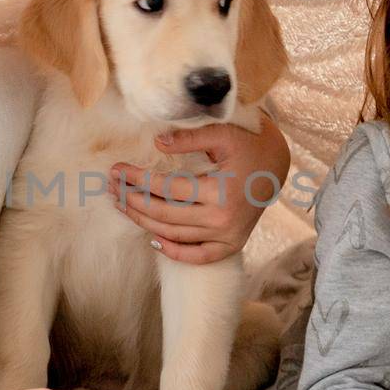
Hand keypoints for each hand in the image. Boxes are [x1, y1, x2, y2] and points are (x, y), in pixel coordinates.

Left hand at [108, 113, 291, 263]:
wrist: (277, 167)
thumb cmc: (248, 145)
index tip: (117, 170)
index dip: (137, 180)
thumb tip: (158, 142)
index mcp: (220, 191)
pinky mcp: (231, 246)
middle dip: (133, 201)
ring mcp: (227, 237)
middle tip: (112, 188)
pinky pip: (198, 256)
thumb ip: (190, 137)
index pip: (167, 188)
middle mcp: (223, 220)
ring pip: (174, 235)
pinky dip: (174, 252)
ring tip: (122, 205)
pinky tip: (152, 239)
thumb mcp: (223, 134)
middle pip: (165, 215)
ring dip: (143, 222)